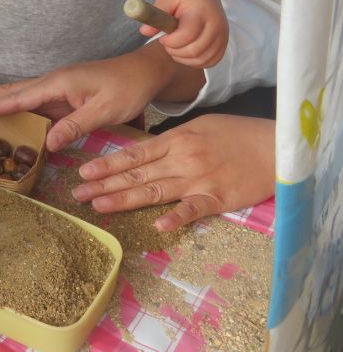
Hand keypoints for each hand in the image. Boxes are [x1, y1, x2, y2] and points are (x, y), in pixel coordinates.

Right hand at [0, 43, 176, 150]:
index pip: (19, 97)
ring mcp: (59, 87)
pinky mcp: (66, 93)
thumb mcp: (104, 111)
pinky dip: (16, 103)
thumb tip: (47, 143)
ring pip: (21, 94)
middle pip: (13, 91)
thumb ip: (75, 125)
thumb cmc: (128, 89)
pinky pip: (35, 100)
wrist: (147, 71)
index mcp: (59, 83)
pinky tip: (10, 109)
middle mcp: (54, 82)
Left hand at [72, 115, 274, 230]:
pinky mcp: (218, 198)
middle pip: (137, 174)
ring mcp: (198, 179)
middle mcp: (181, 159)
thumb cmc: (236, 134)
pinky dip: (176, 217)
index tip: (84, 172)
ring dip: (125, 199)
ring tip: (99, 206)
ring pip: (155, 191)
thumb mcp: (199, 126)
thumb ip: (171, 139)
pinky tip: (158, 225)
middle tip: (77, 194)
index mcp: (175, 139)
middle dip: (105, 185)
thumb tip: (145, 150)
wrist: (275, 146)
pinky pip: (193, 209)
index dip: (107, 163)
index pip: (134, 153)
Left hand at [149, 0, 227, 67]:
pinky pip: (211, 61)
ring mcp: (222, 36)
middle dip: (175, 51)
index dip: (170, 41)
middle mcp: (216, 25)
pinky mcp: (224, 44)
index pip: (186, 35)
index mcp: (201, 12)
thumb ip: (155, 14)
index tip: (163, 36)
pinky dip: (196, 62)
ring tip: (175, 47)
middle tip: (167, 43)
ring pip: (202, 59)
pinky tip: (186, 53)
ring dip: (184, 58)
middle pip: (195, 51)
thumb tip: (144, 31)